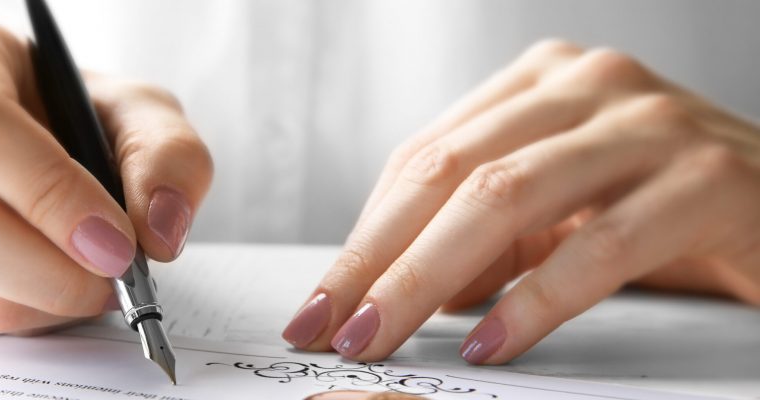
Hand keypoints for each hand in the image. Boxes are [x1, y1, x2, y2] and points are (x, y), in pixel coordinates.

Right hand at [0, 15, 211, 333]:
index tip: (115, 241)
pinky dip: (20, 313)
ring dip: (40, 298)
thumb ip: (168, 158)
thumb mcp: (144, 114)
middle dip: (46, 268)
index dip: (48, 193)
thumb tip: (158, 232)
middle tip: (115, 279)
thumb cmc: (83, 116)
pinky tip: (54, 287)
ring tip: (95, 281)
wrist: (45, 142)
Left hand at [282, 39, 759, 363]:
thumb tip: (394, 290)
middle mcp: (588, 84)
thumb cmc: (668, 212)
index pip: (423, 157)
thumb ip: (485, 238)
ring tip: (381, 337)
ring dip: (426, 278)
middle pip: (448, 172)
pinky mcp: (707, 175)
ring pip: (504, 196)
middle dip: (376, 259)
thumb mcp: (559, 216)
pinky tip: (488, 344)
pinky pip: (596, 245)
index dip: (363, 235)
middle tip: (330, 327)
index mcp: (541, 82)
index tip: (319, 301)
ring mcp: (648, 122)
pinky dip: (532, 302)